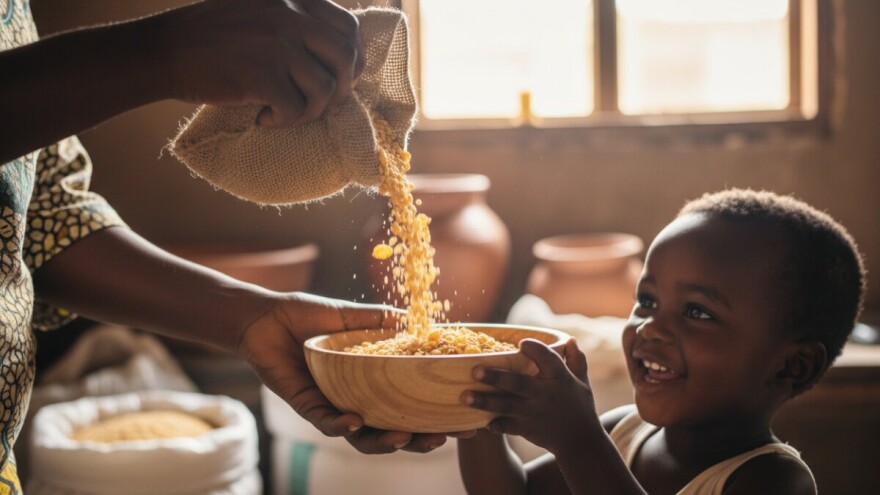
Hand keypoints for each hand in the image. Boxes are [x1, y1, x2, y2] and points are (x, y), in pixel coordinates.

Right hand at [154, 0, 364, 125]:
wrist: (165, 50)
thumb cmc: (215, 37)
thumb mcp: (263, 10)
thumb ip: (299, 21)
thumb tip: (346, 57)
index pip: (348, 27)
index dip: (352, 60)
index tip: (337, 79)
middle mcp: (290, 13)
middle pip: (346, 59)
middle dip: (340, 90)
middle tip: (319, 104)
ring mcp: (277, 43)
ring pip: (325, 89)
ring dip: (310, 111)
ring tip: (285, 113)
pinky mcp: (262, 74)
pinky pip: (297, 109)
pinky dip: (284, 121)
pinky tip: (263, 118)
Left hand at [236, 292, 452, 453]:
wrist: (263, 317)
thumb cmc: (304, 316)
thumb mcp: (349, 315)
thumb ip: (379, 318)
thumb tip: (415, 315)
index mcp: (369, 383)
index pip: (406, 406)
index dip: (432, 416)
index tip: (461, 421)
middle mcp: (354, 399)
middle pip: (390, 431)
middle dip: (416, 440)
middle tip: (439, 438)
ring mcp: (331, 406)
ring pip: (361, 438)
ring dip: (383, 442)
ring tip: (402, 436)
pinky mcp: (306, 405)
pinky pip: (327, 423)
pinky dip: (343, 424)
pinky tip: (358, 420)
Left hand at [462, 338, 600, 454]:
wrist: (580, 442)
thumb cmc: (579, 406)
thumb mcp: (582, 382)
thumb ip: (576, 360)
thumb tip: (569, 339)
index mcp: (560, 378)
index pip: (549, 361)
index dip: (536, 351)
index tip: (521, 342)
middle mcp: (545, 395)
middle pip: (518, 384)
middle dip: (496, 378)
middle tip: (474, 370)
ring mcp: (534, 413)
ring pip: (506, 406)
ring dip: (485, 402)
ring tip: (464, 397)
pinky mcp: (526, 429)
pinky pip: (506, 427)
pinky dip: (493, 424)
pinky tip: (479, 421)